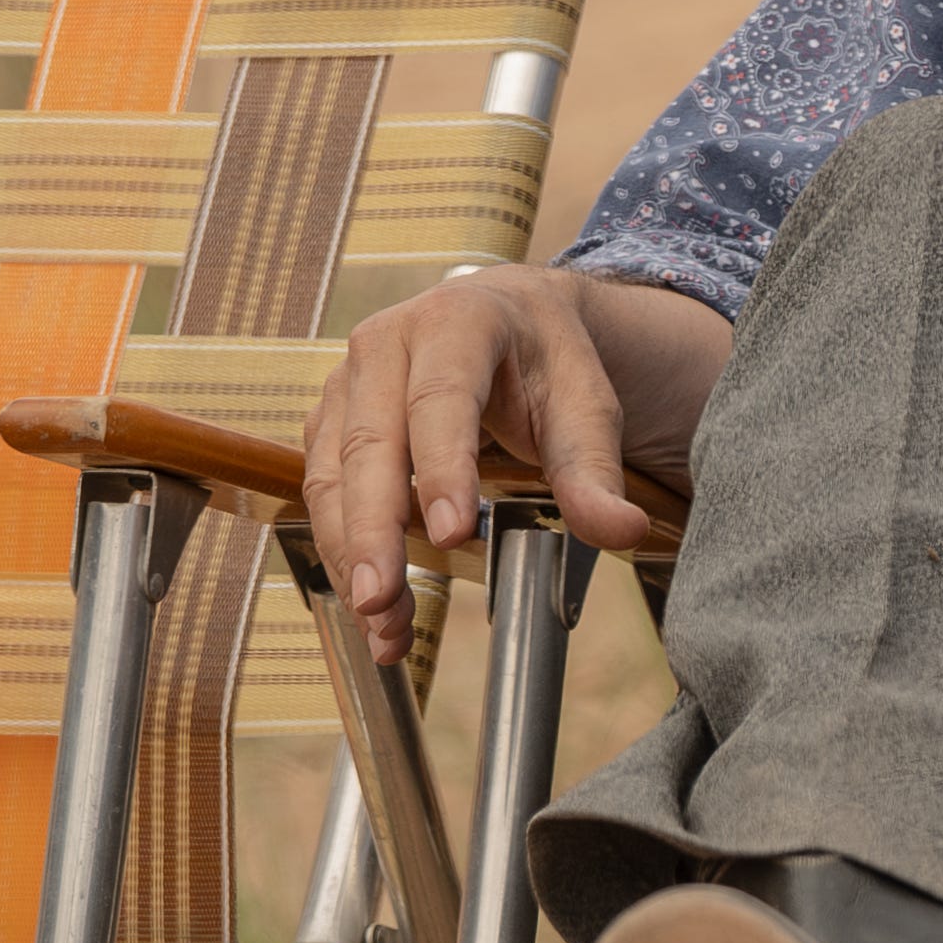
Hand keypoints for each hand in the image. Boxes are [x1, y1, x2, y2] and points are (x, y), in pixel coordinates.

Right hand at [297, 267, 714, 662]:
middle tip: (383, 598)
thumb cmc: (547, 363)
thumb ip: (596, 470)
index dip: (442, 467)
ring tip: (381, 621)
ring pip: (332, 475)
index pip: (441, 399)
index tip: (450, 536)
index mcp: (457, 321)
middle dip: (373, 529)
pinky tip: (370, 603)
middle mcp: (385, 345)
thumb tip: (621, 531)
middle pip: (369, 443)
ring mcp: (346, 383)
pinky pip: (321, 491)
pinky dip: (342, 550)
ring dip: (350, 553)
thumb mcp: (586, 405)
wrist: (511, 322)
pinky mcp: (329, 422)